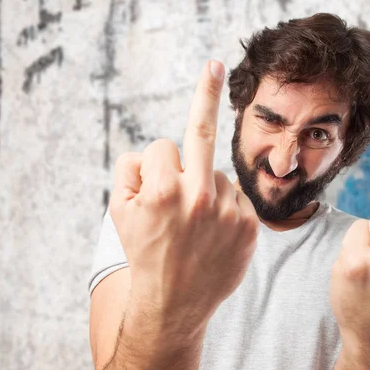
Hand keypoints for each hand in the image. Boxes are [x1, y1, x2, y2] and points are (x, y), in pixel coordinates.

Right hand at [109, 60, 258, 331]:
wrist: (175, 304)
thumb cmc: (144, 253)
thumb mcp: (119, 212)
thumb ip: (131, 170)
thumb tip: (155, 149)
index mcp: (163, 190)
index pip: (160, 146)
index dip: (153, 166)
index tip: (155, 173)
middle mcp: (199, 197)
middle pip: (201, 133)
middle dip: (204, 93)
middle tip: (214, 65)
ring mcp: (228, 212)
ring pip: (216, 173)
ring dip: (204, 187)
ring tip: (195, 225)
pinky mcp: (249, 227)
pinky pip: (236, 196)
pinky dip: (225, 205)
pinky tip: (215, 231)